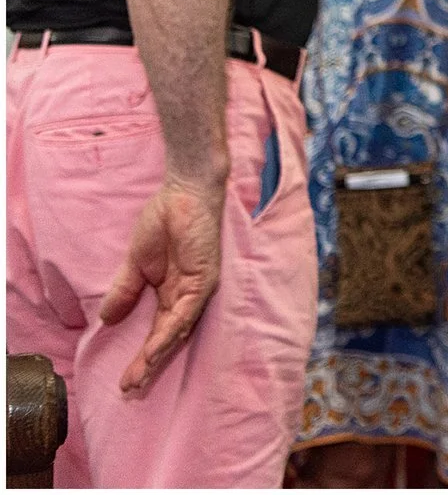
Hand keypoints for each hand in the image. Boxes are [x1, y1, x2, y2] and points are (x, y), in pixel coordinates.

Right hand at [99, 174, 225, 392]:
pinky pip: (187, 312)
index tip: (123, 380)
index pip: (155, 332)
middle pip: (166, 338)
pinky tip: (156, 349)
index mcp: (169, 294)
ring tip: (139, 377)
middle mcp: (185, 297)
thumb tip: (106, 320)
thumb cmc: (164, 222)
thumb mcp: (136, 263)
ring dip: (158, 354)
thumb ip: (125, 290)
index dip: (141, 356)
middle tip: (129, 389)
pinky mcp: (204, 280)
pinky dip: (171, 331)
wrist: (183, 194)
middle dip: (148, 365)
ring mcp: (197, 290)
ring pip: (178, 331)